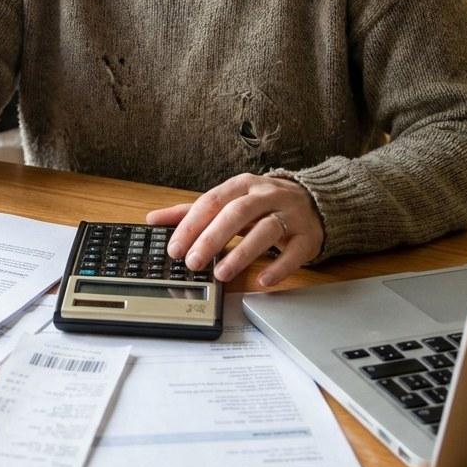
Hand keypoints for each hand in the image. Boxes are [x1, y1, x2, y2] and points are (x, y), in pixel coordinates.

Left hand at [146, 174, 324, 287]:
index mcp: (241, 185)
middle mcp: (266, 195)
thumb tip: (153, 219)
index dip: (191, 225)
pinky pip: (294, 253)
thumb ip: (192, 211)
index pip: (212, 201)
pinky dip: (278, 267)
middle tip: (192, 262)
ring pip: (266, 230)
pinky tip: (262, 280)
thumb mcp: (228, 201)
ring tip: (220, 273)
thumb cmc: (261, 204)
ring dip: (241, 253)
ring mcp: (289, 215)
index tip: (174, 248)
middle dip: (212, 237)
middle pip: (237, 213)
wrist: (313, 202)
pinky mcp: (307, 236)